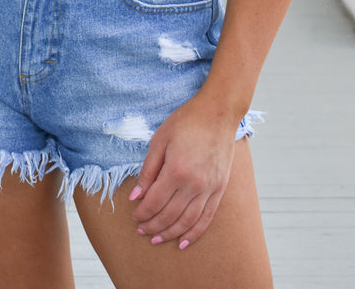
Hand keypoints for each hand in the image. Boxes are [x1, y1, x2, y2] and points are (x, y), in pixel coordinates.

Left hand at [128, 95, 236, 247]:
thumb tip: (136, 196)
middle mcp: (194, 184)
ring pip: (187, 221)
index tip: (134, 217)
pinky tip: (183, 242)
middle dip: (152, 226)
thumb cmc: (186, 122)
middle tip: (141, 230)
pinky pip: (206, 218)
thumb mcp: (160, 140)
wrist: (218, 112)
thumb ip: (148, 170)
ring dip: (170, 233)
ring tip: (156, 239)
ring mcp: (209, 188)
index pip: (155, 202)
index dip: (142, 213)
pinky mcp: (220, 189)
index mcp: (176, 170)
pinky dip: (194, 233)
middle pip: (169, 215)